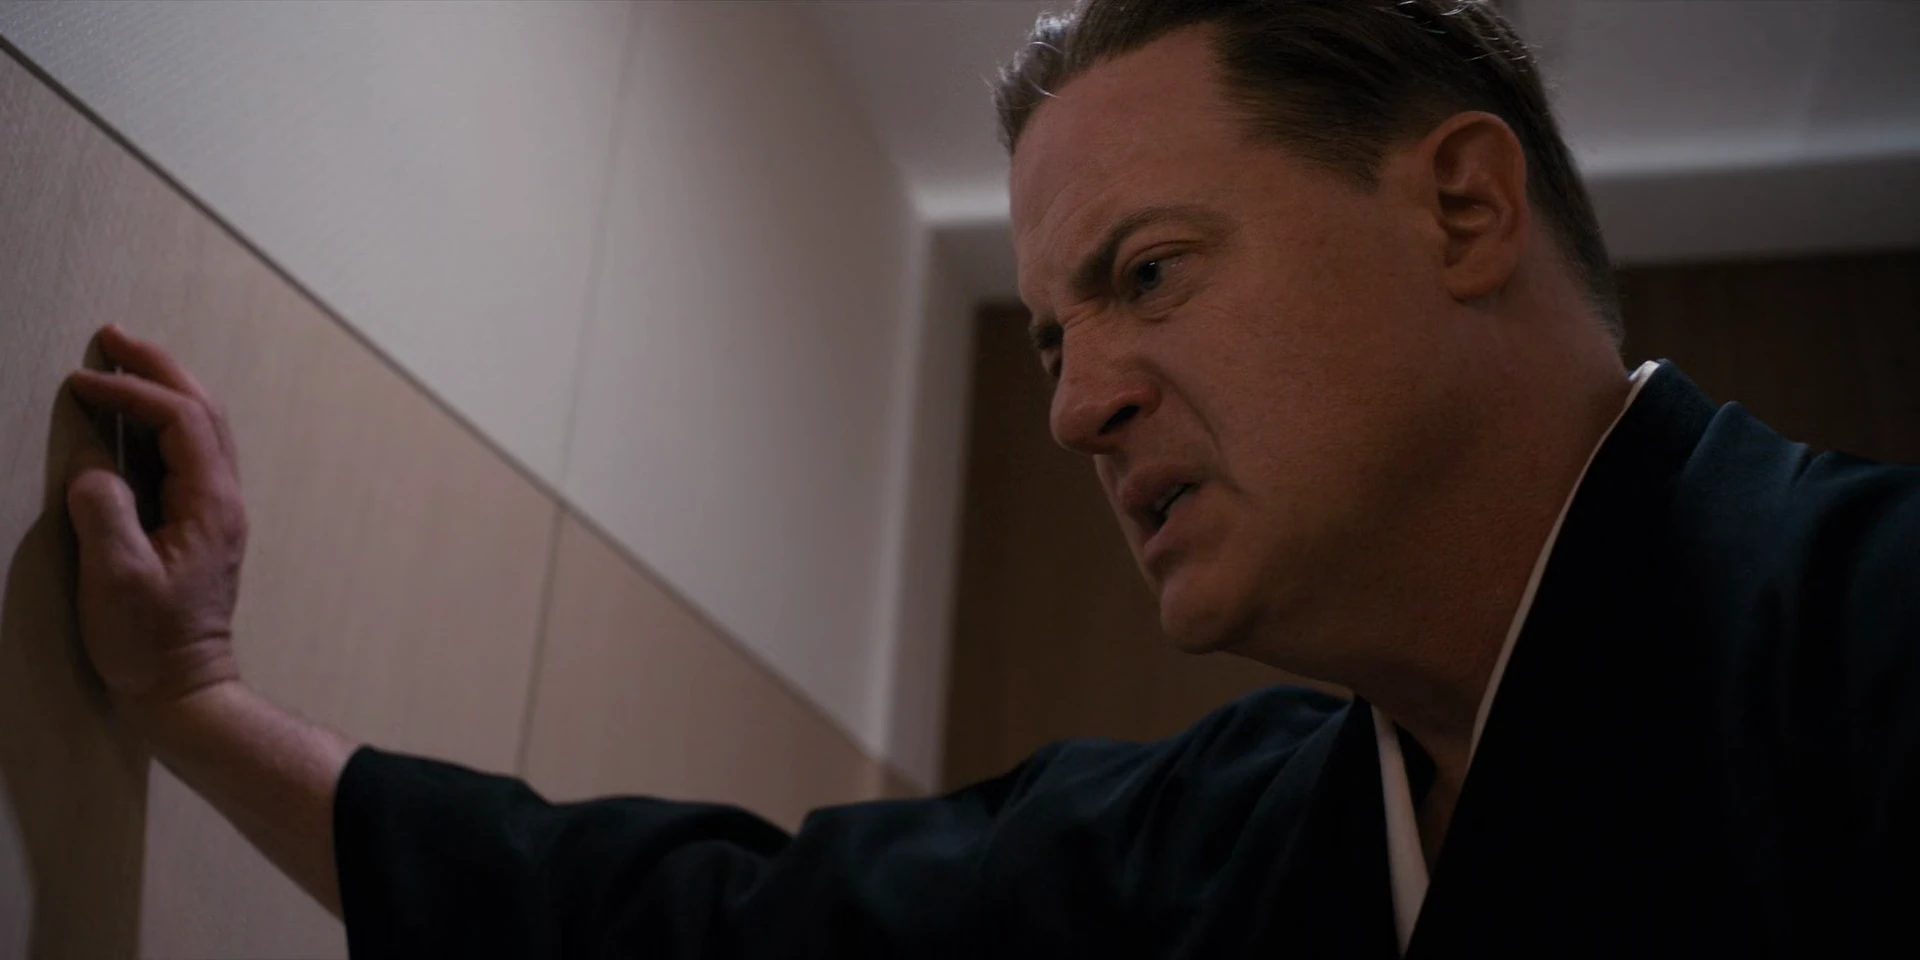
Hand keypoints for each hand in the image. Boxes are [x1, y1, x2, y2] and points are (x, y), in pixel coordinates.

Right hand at [66, 325, 247, 708]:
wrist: (186, 688)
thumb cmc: (151, 642)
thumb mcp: (118, 581)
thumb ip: (106, 517)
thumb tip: (95, 468)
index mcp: (210, 504)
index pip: (180, 421)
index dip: (133, 391)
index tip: (83, 381)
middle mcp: (224, 499)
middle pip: (203, 410)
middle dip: (159, 368)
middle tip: (112, 336)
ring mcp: (217, 510)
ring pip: (203, 427)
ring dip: (166, 386)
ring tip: (124, 359)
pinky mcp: (202, 524)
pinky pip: (191, 452)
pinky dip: (166, 418)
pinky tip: (139, 416)